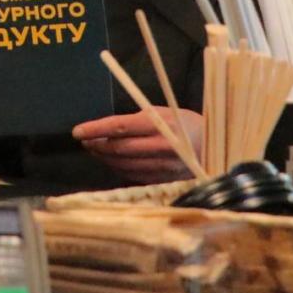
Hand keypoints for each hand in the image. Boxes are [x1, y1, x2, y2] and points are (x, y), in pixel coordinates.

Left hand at [71, 109, 203, 184]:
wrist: (215, 147)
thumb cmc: (185, 124)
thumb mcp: (165, 112)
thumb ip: (138, 119)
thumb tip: (107, 127)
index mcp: (161, 124)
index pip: (120, 126)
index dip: (96, 129)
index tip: (77, 131)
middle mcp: (162, 146)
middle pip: (119, 149)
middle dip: (97, 145)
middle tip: (85, 141)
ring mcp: (164, 166)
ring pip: (124, 164)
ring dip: (104, 158)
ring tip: (95, 149)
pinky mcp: (165, 180)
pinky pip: (134, 175)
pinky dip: (118, 168)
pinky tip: (111, 162)